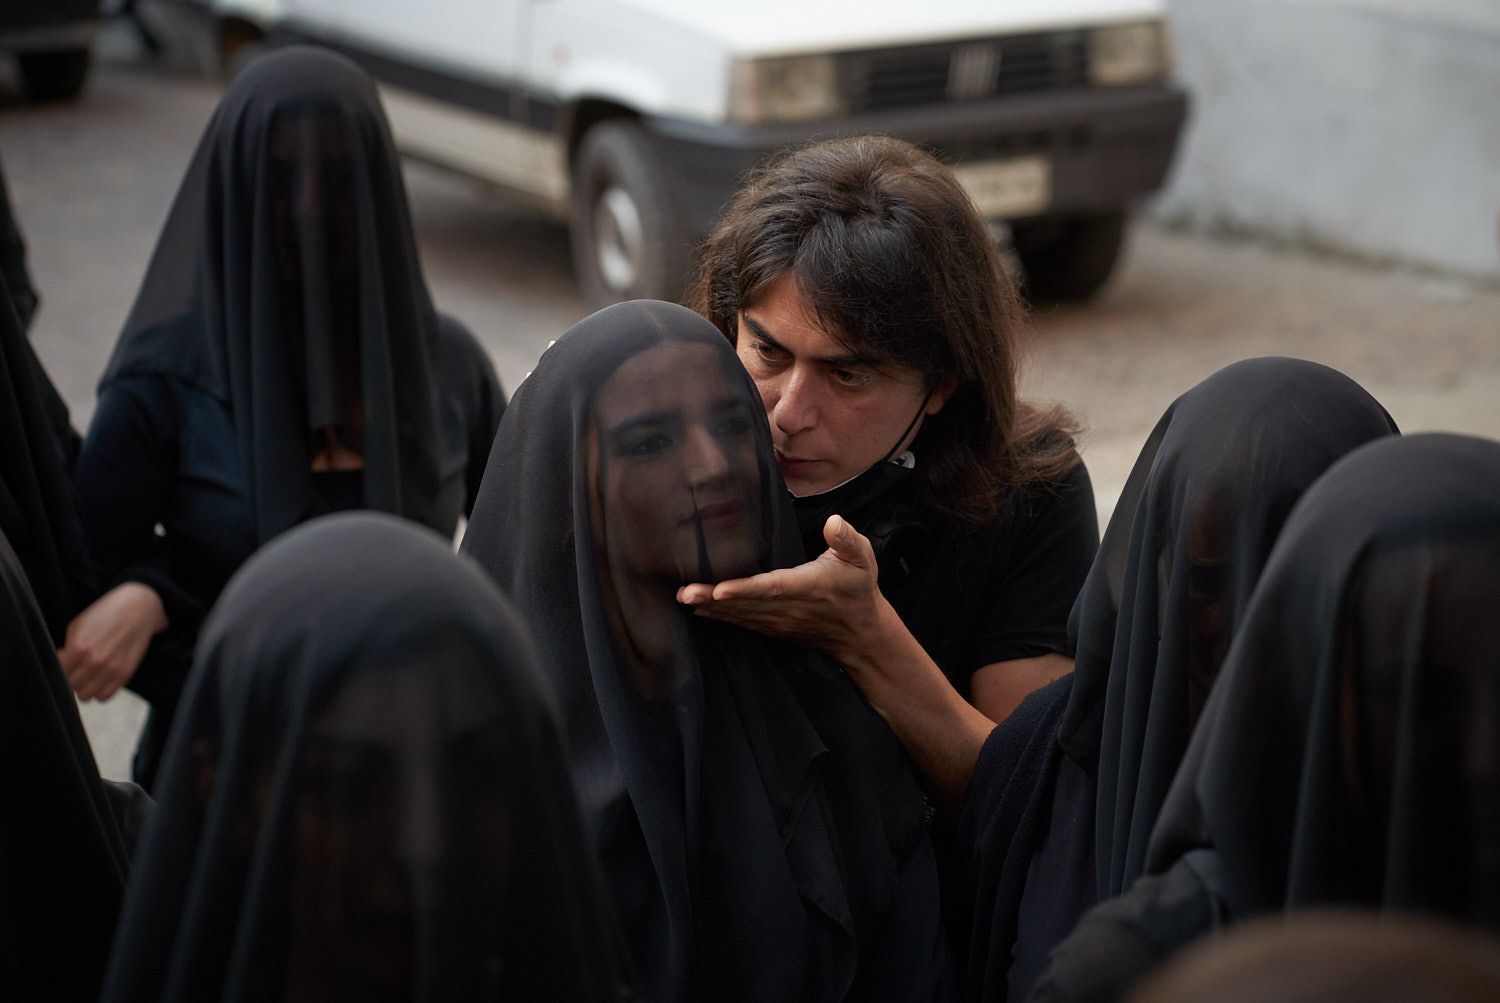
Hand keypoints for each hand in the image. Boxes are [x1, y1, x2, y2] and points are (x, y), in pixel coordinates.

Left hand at [58, 582, 167, 701]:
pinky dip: (100, 691)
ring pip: (86, 696)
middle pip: (72, 686)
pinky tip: (102, 678)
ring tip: (89, 675)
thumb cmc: (106, 614)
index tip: (66, 661)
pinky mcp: (125, 674)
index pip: (59, 673)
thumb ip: (68, 647)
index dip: (61, 667)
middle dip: (72, 677)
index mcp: (79, 647)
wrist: (139, 608)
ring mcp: (111, 670)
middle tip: (78, 668)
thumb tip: (62, 665)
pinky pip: (105, 696)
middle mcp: (94, 662)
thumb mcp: (79, 625)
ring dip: (85, 687)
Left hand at [676, 514, 884, 664]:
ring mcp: (779, 621)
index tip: (720, 590)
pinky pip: (743, 622)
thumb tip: (834, 521)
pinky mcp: (773, 627)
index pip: (772, 588)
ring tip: (683, 597)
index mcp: (808, 586)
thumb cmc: (858, 588)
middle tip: (684, 592)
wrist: (860, 632)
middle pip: (746, 603)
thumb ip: (847, 539)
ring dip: (710, 607)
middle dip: (713, 598)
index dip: (745, 589)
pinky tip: (698, 609)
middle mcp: (789, 607)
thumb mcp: (863, 558)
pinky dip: (720, 616)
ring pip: (741, 614)